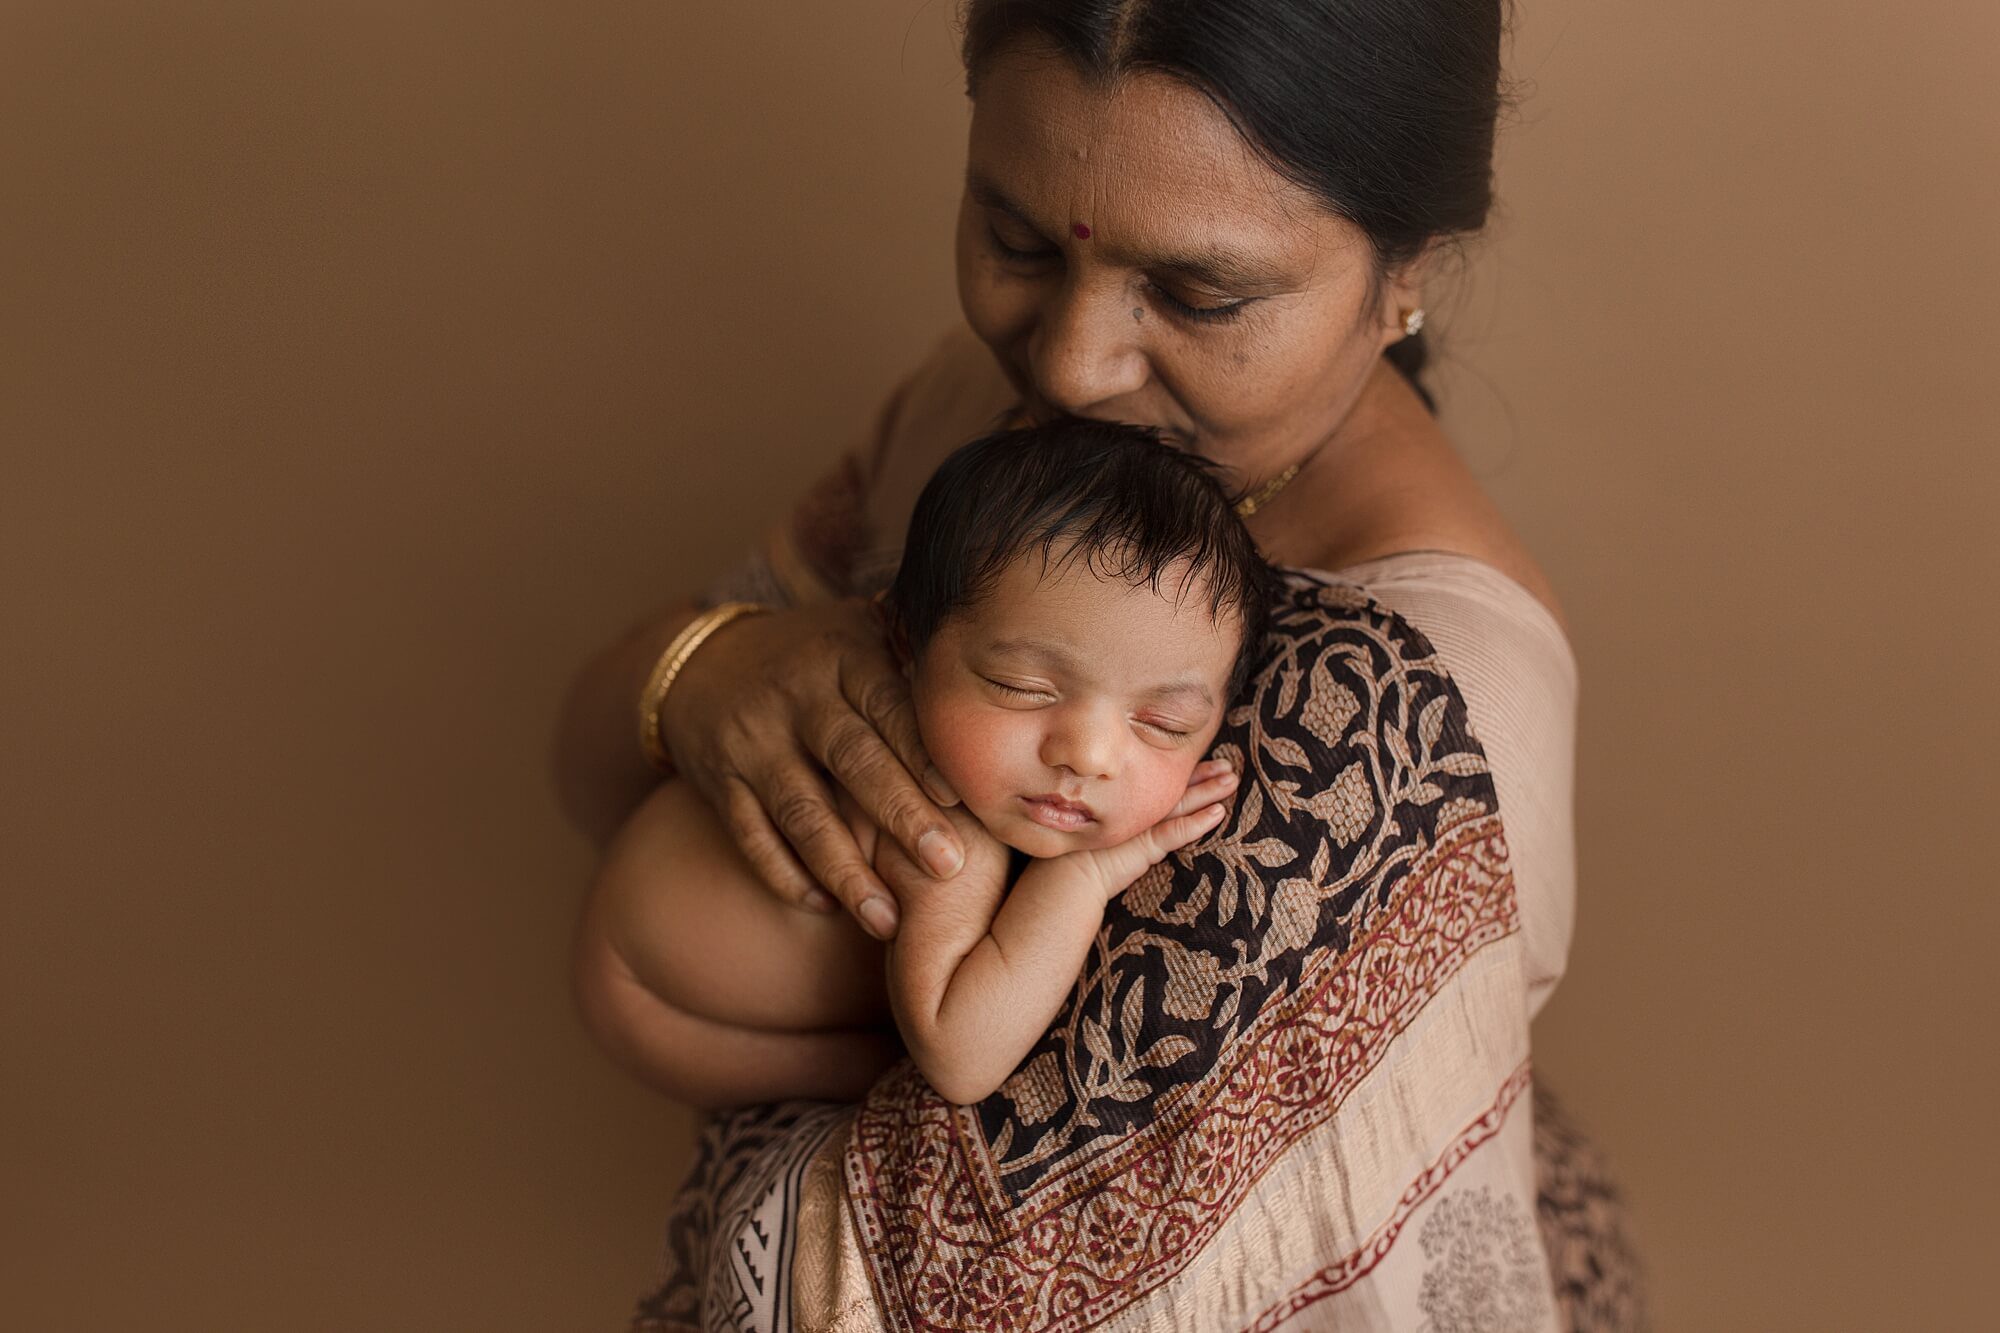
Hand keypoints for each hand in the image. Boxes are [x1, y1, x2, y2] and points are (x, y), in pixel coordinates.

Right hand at [658, 598, 963, 939]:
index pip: (888, 705)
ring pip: (802, 811)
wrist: (701, 663)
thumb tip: (1002, 667)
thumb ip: (914, 649)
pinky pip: (752, 837)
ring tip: (886, 922)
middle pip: (853, 760)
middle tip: (948, 867)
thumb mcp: (856, 631)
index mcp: (842, 655)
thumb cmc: (811, 655)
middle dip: (900, 816)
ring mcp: (753, 742)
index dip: (922, 751)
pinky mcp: (721, 783)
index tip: (960, 797)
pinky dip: (787, 876)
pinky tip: (826, 908)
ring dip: (846, 870)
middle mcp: (795, 696)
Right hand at [1057, 758, 1237, 900]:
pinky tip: (1218, 814)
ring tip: (1232, 780)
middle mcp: (1132, 809)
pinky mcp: (1143, 846)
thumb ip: (1108, 814)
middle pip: (1174, 787)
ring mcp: (1139, 826)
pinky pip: (1175, 832)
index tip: (1207, 762)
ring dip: (1208, 791)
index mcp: (1123, 802)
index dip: (1184, 772)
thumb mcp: (1095, 829)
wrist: (1062, 880)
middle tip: (1228, 765)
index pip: (1159, 783)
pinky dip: (1197, 823)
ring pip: (1180, 804)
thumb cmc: (1074, 858)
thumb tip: (1121, 808)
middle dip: (1203, 775)